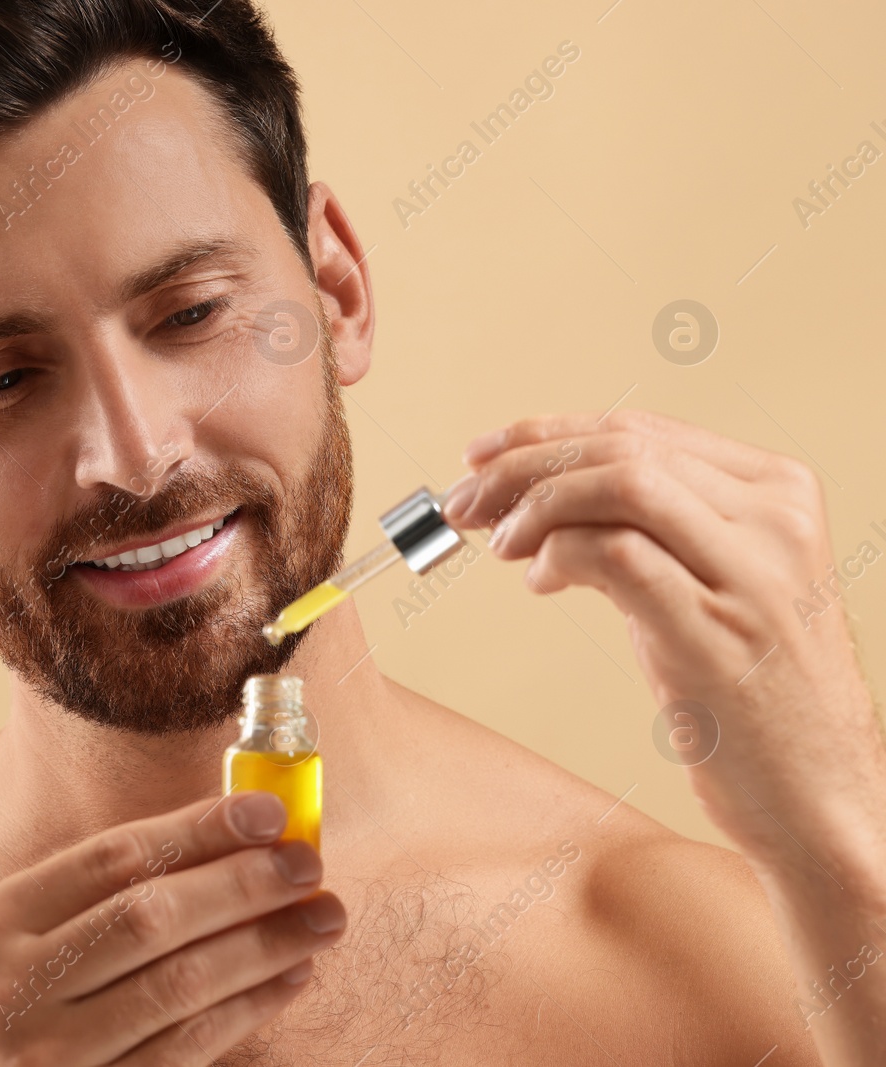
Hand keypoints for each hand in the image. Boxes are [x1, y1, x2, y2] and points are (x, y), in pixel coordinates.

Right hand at [0, 791, 345, 1065]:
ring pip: (179, 985)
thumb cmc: (37, 1011)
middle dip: (239, 885)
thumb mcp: (40, 946)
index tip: (268, 812)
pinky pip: (190, 1047)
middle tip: (307, 865)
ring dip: (263, 945)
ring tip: (322, 917)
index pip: (111, 859)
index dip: (196, 830)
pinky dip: (250, 1007)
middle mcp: (11, 990)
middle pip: (147, 917)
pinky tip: (291, 976)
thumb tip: (239, 833)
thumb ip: (116, 894)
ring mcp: (50, 1057)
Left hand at [442, 410, 884, 862]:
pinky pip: (614, 555)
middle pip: (621, 448)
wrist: (820, 793)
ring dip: (534, 505)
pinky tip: (540, 580)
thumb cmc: (755, 695)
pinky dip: (557, 554)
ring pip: (619, 485)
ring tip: (500, 542)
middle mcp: (775, 520)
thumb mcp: (713, 583)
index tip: (485, 455)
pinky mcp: (713, 631)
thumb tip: (538, 498)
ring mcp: (750, 575)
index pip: (641, 430)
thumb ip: (649, 530)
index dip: (546, 435)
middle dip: (522, 467)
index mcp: (778, 492)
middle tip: (466, 501)